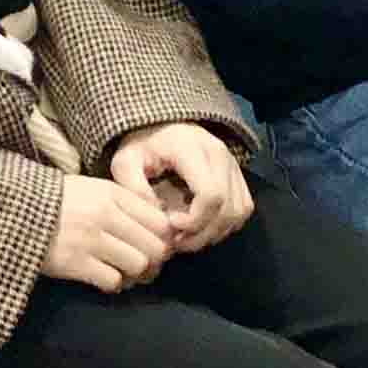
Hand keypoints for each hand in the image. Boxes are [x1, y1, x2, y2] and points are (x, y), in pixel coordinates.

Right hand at [42, 173, 175, 292]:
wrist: (17, 210)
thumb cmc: (59, 200)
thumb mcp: (94, 188)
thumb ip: (125, 201)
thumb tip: (161, 222)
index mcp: (112, 193)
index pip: (159, 220)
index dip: (165, 238)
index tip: (157, 245)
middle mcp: (106, 214)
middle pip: (155, 246)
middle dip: (155, 260)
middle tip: (146, 265)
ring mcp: (91, 239)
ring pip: (138, 264)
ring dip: (136, 274)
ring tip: (126, 272)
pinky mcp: (75, 263)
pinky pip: (113, 281)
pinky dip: (113, 283)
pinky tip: (105, 277)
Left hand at [108, 121, 253, 251]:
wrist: (160, 128)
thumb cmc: (142, 146)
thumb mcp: (125, 162)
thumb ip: (134, 188)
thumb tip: (157, 218)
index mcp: (192, 148)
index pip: (211, 194)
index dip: (194, 220)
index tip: (170, 224)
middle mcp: (219, 153)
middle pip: (227, 208)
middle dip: (201, 233)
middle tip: (176, 239)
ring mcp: (232, 164)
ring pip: (237, 211)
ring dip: (213, 232)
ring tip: (186, 235)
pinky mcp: (237, 175)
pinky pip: (242, 208)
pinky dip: (224, 225)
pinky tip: (201, 226)